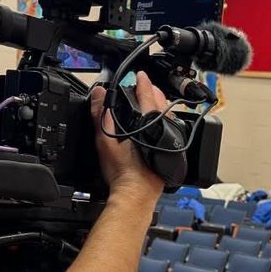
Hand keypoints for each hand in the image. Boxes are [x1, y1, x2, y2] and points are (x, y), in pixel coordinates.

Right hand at [90, 71, 165, 201]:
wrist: (136, 195)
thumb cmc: (123, 173)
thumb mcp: (106, 141)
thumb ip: (101, 115)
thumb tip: (99, 95)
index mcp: (149, 124)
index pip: (148, 95)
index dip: (143, 83)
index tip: (141, 75)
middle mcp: (164, 131)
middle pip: (161, 105)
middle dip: (154, 93)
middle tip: (147, 87)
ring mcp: (169, 143)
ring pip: (168, 119)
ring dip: (161, 109)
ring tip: (153, 105)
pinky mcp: (171, 155)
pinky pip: (170, 133)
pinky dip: (164, 126)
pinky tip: (158, 130)